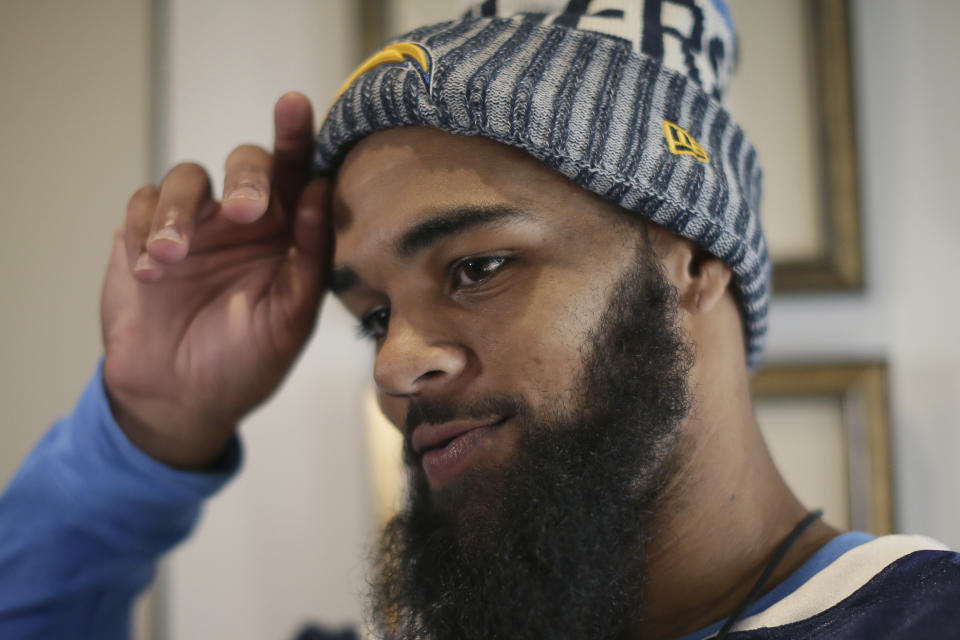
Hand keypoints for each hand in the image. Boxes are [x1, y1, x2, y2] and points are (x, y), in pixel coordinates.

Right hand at [101, 92, 329, 468]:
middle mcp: (244, 221)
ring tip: (169, 259)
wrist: (179, 399)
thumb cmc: (246, 362)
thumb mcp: (289, 321)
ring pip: (186, 178)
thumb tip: (319, 191)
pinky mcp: (144, 234)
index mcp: (287, 236)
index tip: (296, 106)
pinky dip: (143, 230)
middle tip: (244, 212)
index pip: (298, 175)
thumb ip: (309, 259)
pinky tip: (149, 273)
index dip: (298, 137)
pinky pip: (141, 205)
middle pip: (247, 163)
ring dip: (179, 212)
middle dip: (247, 176)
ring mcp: (193, 225)